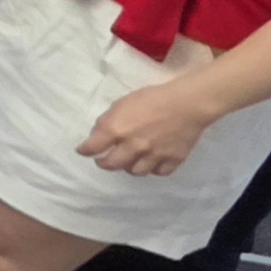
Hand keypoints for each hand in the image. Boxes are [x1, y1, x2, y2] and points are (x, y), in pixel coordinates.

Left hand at [79, 77, 221, 176]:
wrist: (187, 103)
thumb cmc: (152, 98)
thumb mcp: (122, 103)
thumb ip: (110, 120)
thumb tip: (100, 134)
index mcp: (117, 129)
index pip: (93, 147)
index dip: (85, 150)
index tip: (83, 151)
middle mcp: (133, 146)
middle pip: (111, 165)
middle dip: (104, 163)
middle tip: (103, 160)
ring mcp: (153, 156)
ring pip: (135, 172)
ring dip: (129, 167)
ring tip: (129, 161)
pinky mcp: (172, 160)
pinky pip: (158, 172)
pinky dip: (154, 169)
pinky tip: (152, 162)